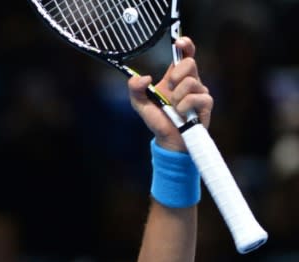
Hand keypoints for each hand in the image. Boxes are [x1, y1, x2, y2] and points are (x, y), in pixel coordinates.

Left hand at [128, 37, 212, 151]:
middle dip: (177, 74)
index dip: (186, 45)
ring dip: (177, 96)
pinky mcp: (206, 103)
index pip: (185, 55)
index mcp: (175, 77)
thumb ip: (135, 89)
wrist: (168, 139)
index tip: (180, 42)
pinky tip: (182, 113)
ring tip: (174, 108)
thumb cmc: (158, 119)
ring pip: (191, 82)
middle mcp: (190, 81)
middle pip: (189, 63)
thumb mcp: (140, 104)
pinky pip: (196, 97)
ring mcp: (199, 91)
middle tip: (169, 86)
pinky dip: (184, 106)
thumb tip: (143, 78)